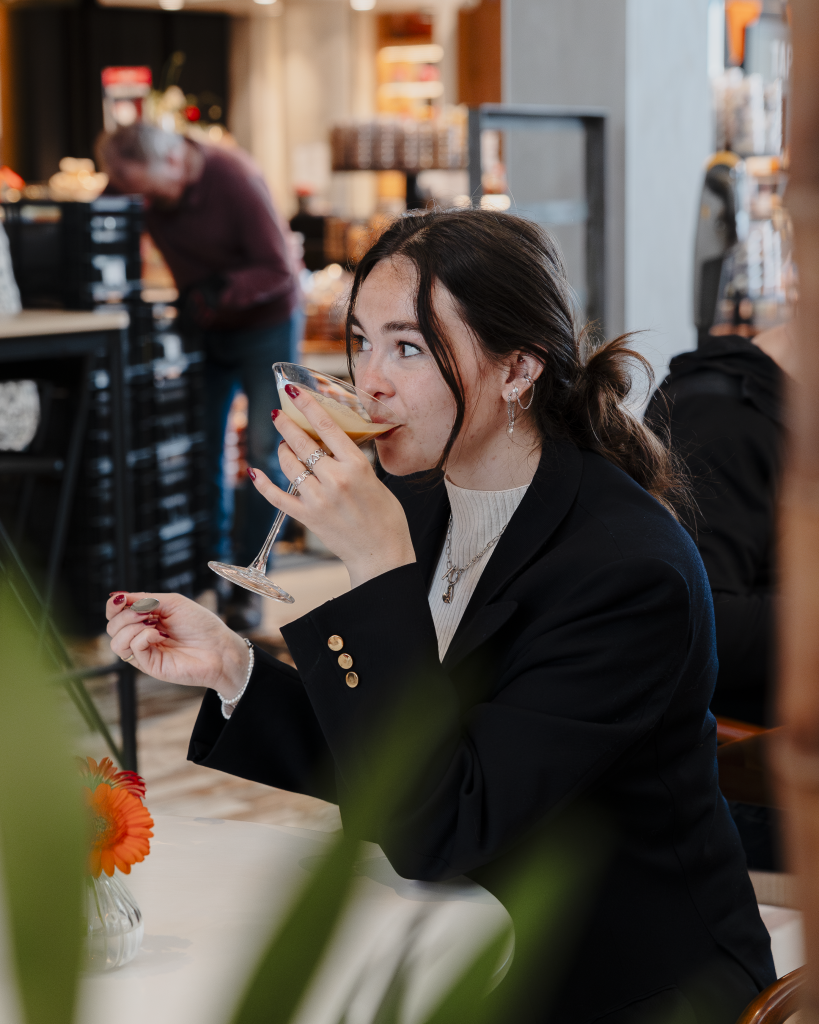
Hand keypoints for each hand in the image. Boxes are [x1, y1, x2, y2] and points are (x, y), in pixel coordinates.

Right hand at [106, 592, 248, 699]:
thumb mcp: (173, 603)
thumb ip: (145, 599)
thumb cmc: (202, 625)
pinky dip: (143, 637)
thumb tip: (118, 595)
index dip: (113, 605)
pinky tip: (159, 635)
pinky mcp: (150, 665)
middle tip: (147, 613)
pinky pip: (132, 650)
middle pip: (112, 627)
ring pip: (116, 642)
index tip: (121, 598)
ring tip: (151, 623)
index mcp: (147, 620)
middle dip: (125, 614)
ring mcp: (146, 652)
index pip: (116, 614)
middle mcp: (143, 636)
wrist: (220, 648)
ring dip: (130, 626)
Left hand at [251, 386, 415, 588]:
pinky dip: (263, 484)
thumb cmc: (387, 518)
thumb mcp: (376, 480)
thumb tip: (332, 447)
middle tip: (277, 415)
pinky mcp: (308, 517)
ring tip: (283, 445)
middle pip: (302, 443)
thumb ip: (353, 463)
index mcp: (356, 466)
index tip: (293, 392)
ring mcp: (319, 499)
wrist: (382, 555)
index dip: (306, 405)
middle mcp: (335, 479)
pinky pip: (277, 497)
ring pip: (289, 466)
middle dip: (286, 425)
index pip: (326, 426)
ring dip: (282, 452)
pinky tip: (255, 472)